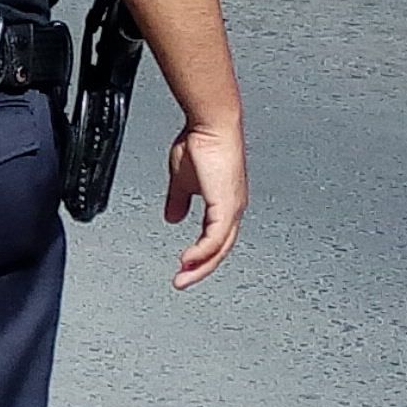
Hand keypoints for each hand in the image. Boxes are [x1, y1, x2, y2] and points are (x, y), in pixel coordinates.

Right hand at [162, 116, 246, 290]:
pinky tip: (187, 261)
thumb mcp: (182, 179)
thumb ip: (178, 200)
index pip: (215, 238)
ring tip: (183, 278)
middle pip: (221, 249)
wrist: (210, 123)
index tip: (183, 267)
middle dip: (201, 269)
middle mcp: (233, 208)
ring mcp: (232, 207)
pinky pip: (215, 238)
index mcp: (224, 202)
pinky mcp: (226, 205)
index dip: (200, 255)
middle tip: (182, 282)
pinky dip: (202, 252)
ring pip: (220, 248)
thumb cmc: (201, 142)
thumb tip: (172, 218)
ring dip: (200, 266)